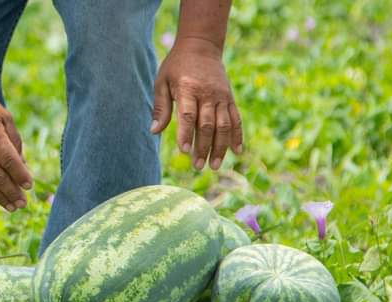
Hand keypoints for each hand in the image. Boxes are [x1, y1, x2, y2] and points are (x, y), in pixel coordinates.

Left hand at [151, 37, 242, 170]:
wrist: (201, 45)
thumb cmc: (176, 66)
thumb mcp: (162, 81)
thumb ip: (160, 107)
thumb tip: (154, 131)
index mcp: (188, 89)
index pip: (188, 115)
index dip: (186, 134)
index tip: (184, 152)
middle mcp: (207, 93)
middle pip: (207, 124)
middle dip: (203, 147)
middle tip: (198, 166)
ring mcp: (222, 96)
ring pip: (224, 125)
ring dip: (220, 147)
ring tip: (215, 165)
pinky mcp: (230, 98)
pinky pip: (236, 119)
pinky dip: (237, 135)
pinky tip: (237, 152)